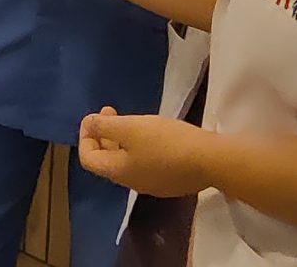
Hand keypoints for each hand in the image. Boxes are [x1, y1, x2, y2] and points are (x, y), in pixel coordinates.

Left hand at [79, 107, 216, 196]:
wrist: (211, 161)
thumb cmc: (166, 142)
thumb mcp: (130, 128)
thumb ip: (105, 126)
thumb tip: (90, 125)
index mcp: (118, 172)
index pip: (88, 158)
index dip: (85, 136)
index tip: (94, 116)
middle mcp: (133, 183)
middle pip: (108, 160)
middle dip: (104, 134)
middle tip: (111, 111)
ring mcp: (154, 184)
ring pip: (128, 161)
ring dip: (122, 139)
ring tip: (132, 120)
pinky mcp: (173, 181)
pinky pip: (147, 163)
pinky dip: (140, 147)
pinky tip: (154, 134)